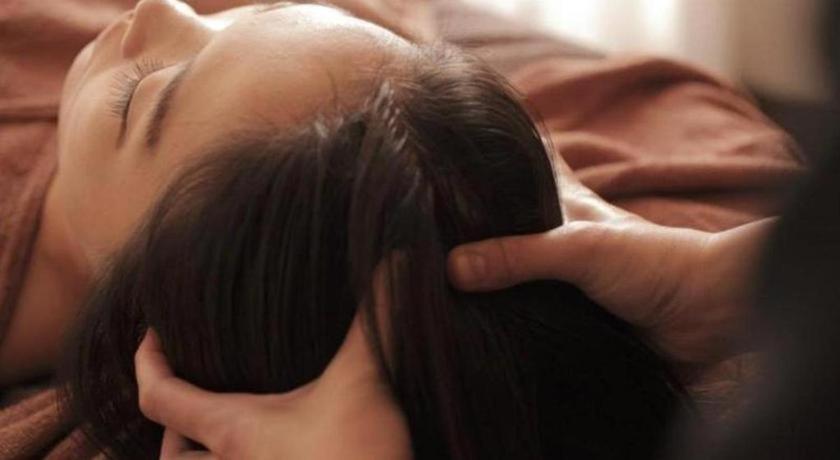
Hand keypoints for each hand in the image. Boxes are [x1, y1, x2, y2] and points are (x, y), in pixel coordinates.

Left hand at [135, 317, 410, 459]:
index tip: (153, 333)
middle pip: (169, 457)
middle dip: (170, 432)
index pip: (160, 396)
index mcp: (236, 433)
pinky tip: (271, 457)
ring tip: (223, 442)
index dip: (146, 360)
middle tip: (189, 405)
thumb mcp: (366, 383)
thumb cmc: (358, 458)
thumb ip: (376, 318)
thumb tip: (396, 259)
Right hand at [447, 154, 772, 365]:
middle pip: (516, 219)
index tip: (463, 139)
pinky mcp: (575, 318)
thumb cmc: (657, 263)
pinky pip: (530, 314)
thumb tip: (453, 267)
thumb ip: (519, 256)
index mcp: (568, 207)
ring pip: (518, 270)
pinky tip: (480, 324)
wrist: (712, 315)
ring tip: (443, 277)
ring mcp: (570, 280)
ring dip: (490, 275)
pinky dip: (508, 315)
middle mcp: (565, 239)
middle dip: (481, 218)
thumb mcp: (581, 250)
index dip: (506, 148)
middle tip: (438, 220)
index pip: (533, 163)